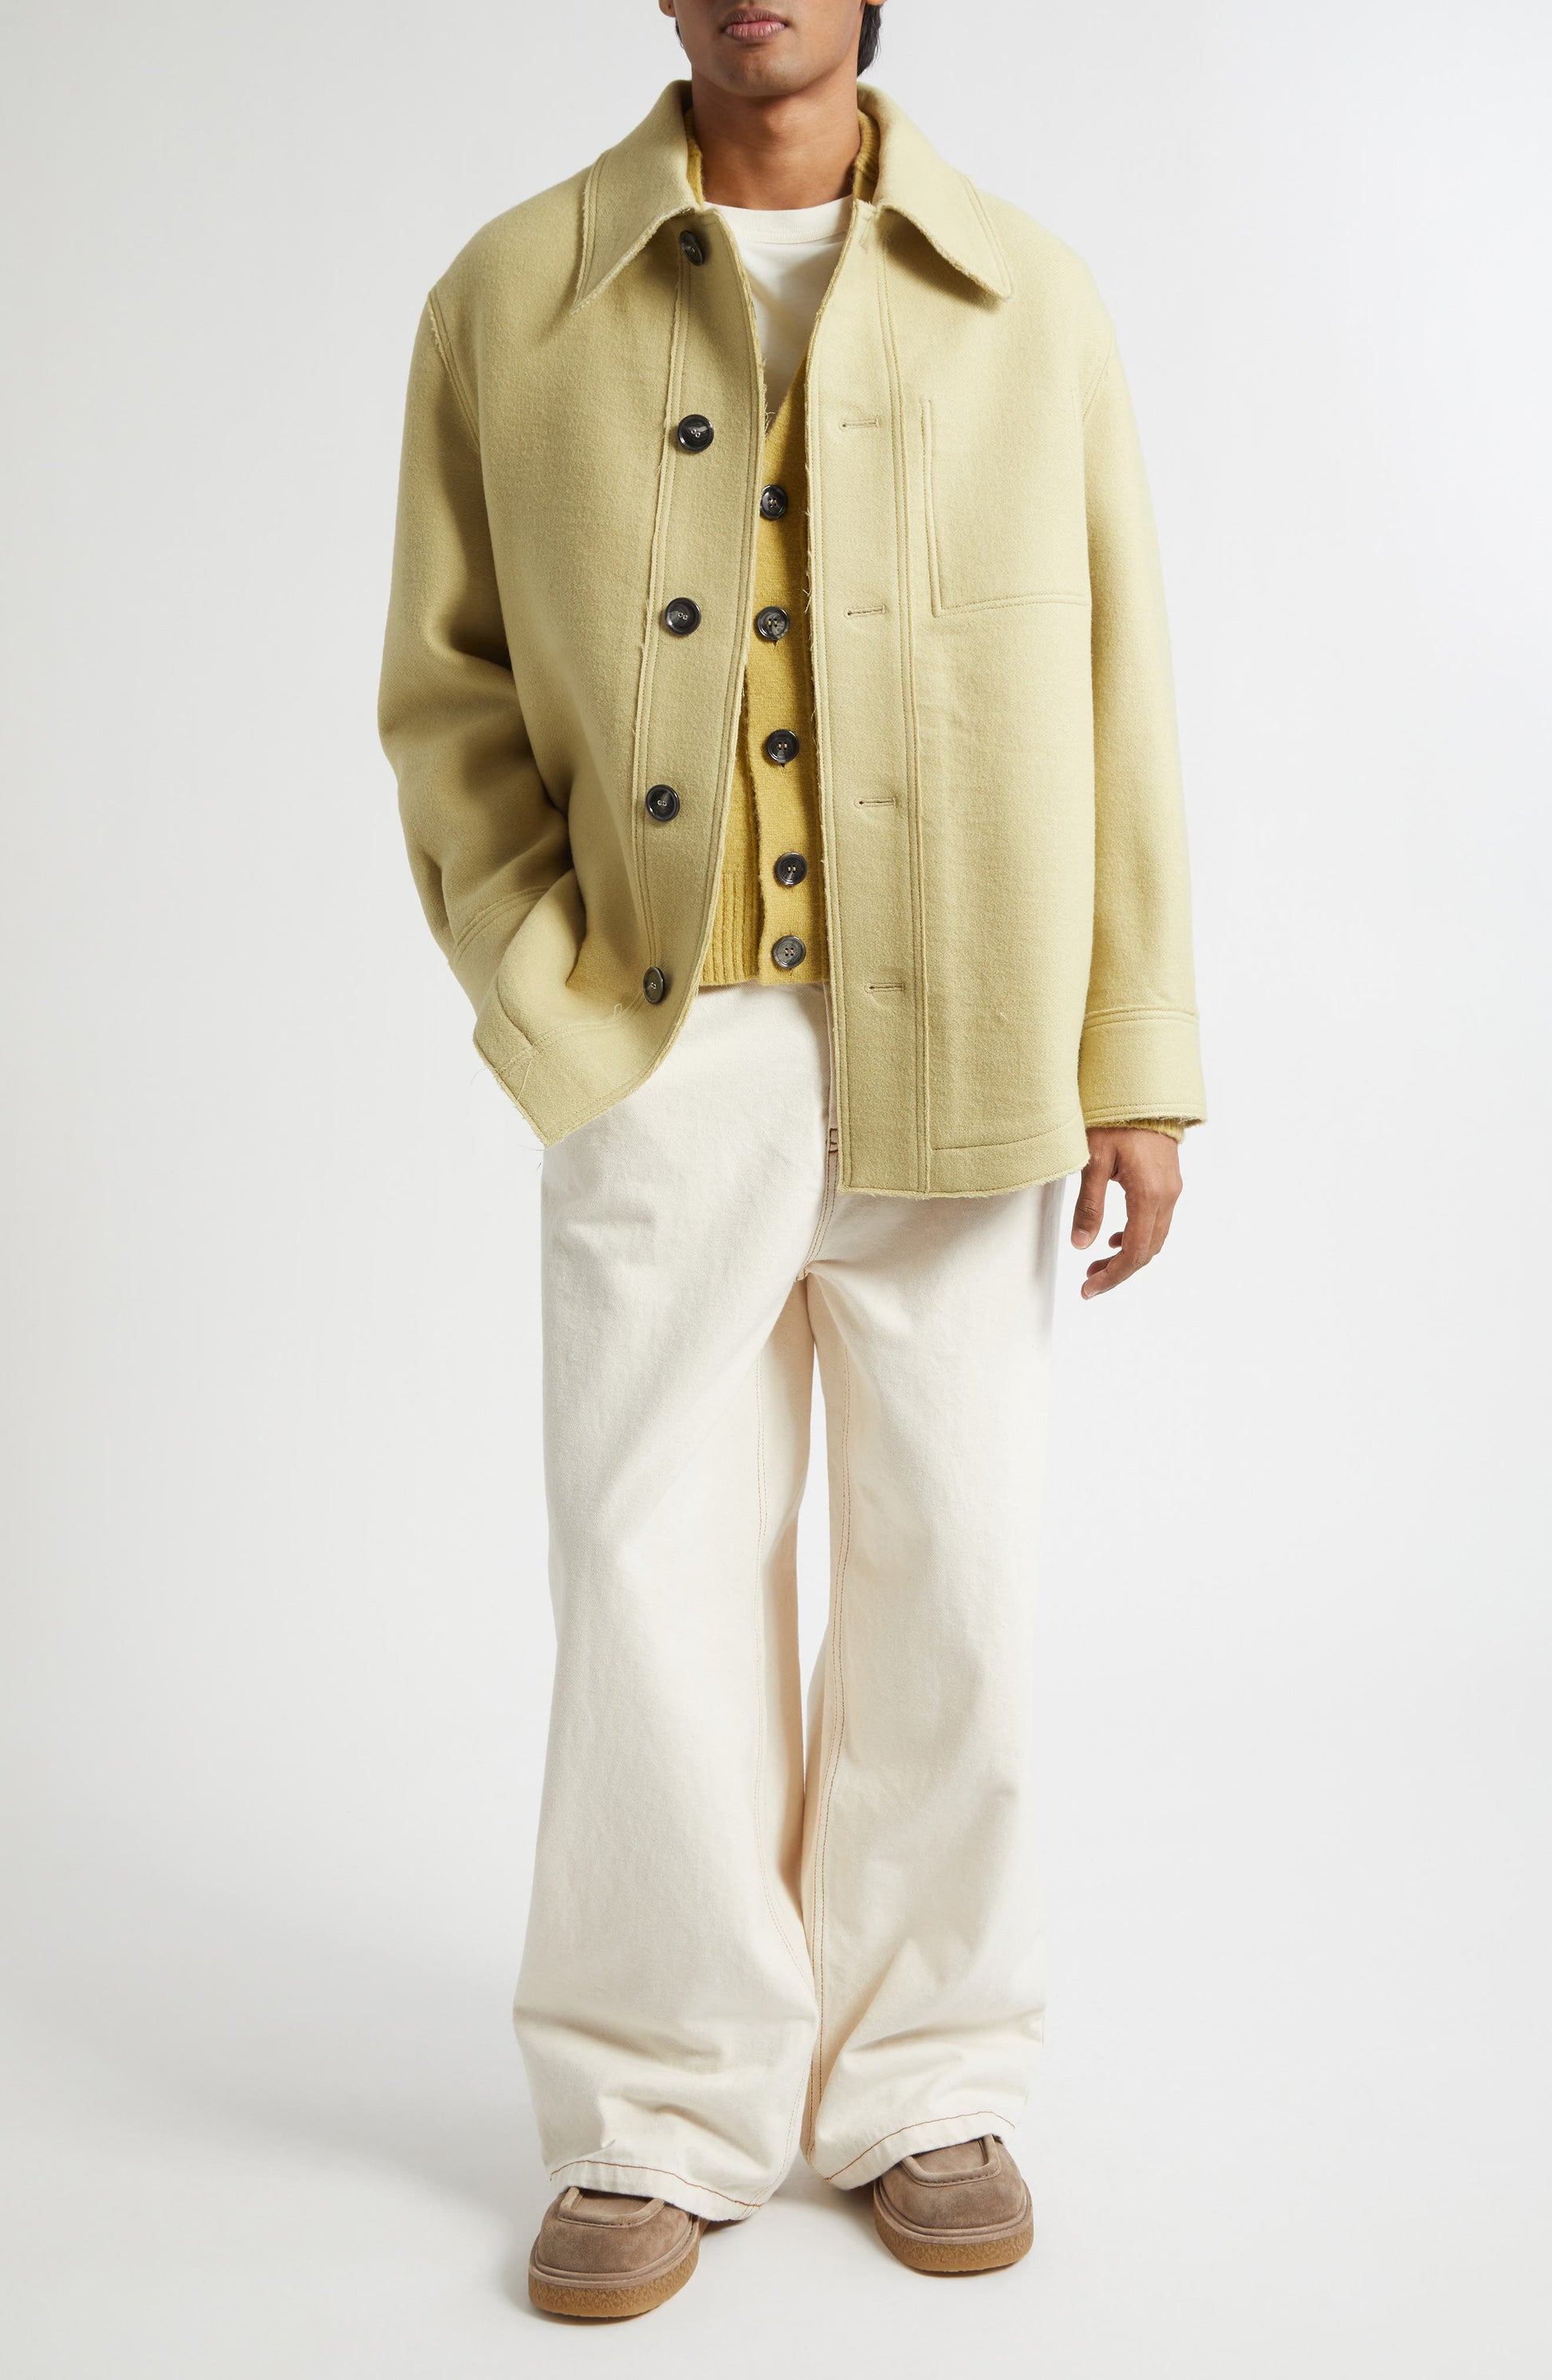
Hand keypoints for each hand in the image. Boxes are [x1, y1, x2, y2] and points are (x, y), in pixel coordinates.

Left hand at [1071, 1128, 1182, 1298]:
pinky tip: (1115, 1237)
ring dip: (1127, 1256)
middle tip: (1089, 1281)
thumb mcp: (1093, 1161)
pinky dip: (1137, 1237)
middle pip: (1146, 1251)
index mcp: (1148, 1195)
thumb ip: (1088, 1205)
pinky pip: (1157, 1222)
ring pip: (1154, 1239)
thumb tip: (1081, 1244)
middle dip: (1118, 1271)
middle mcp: (1166, 1196)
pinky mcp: (1169, 1182)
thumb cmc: (1116, 1119)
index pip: (1133, 1252)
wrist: (1142, 1092)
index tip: (1089, 1289)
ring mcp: (1171, 1190)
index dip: (1112, 1276)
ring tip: (1097, 1264)